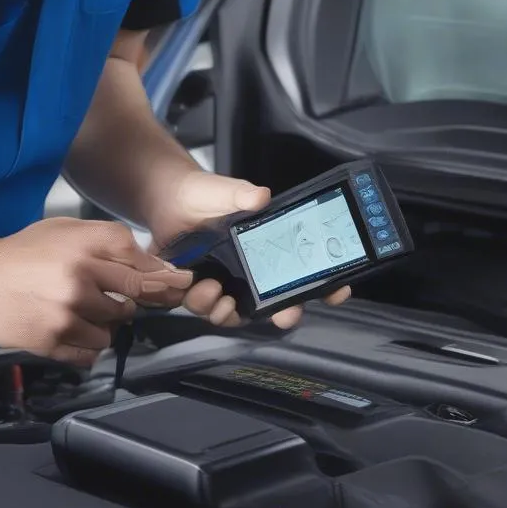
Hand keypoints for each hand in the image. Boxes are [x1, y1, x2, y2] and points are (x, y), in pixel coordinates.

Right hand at [0, 217, 192, 366]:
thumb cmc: (26, 253)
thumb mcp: (68, 231)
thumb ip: (110, 243)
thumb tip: (155, 266)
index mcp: (88, 245)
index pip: (144, 264)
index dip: (164, 276)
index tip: (179, 283)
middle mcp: (81, 277)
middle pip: (136, 295)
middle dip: (142, 299)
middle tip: (131, 298)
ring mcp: (68, 312)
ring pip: (116, 327)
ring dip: (107, 322)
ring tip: (81, 309)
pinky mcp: (53, 340)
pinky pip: (92, 352)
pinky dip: (87, 345)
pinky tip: (69, 328)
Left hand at [150, 169, 351, 329]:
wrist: (166, 200)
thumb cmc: (203, 194)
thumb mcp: (227, 191)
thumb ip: (243, 194)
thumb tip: (261, 197)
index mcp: (266, 250)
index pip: (304, 273)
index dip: (326, 286)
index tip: (340, 292)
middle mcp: (250, 273)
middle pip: (277, 303)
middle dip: (286, 313)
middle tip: (287, 315)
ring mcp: (225, 284)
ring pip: (238, 313)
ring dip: (229, 312)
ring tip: (217, 292)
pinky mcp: (199, 289)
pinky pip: (206, 310)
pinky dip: (203, 305)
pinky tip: (196, 287)